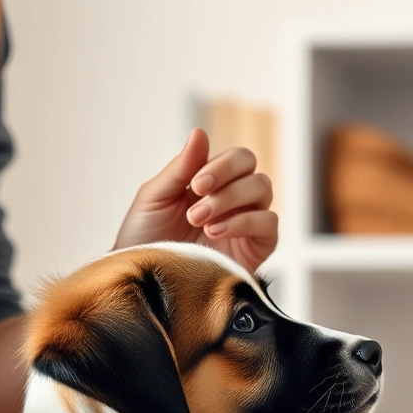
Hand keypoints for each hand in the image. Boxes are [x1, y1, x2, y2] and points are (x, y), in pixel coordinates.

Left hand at [114, 128, 277, 270]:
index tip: (196, 184)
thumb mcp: (155, 197)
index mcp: (212, 183)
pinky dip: (244, 222)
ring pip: (264, 191)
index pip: (236, 158)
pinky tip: (216, 233)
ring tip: (202, 222)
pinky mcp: (256, 248)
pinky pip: (268, 224)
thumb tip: (200, 132)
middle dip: (226, 181)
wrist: (143, 281)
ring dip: (231, 201)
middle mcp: (234, 200)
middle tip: (197, 203)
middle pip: (253, 169)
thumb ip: (181, 167)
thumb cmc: (144, 239)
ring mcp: (247, 223)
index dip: (221, 165)